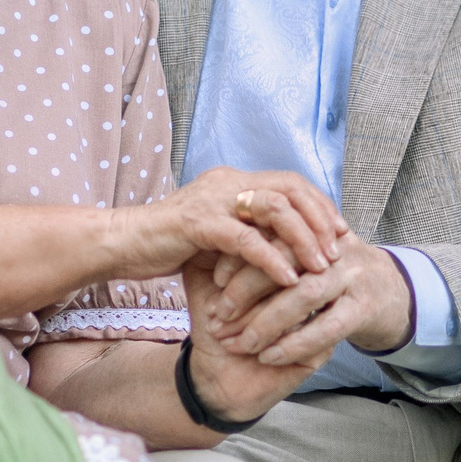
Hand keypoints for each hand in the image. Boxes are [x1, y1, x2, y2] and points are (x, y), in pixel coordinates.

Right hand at [112, 168, 345, 297]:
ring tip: (320, 266)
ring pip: (275, 209)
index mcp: (233, 182)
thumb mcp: (214, 233)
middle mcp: (227, 183)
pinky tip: (289, 279)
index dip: (319, 204)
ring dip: (303, 238)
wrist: (120, 244)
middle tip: (338, 250)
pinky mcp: (198, 224)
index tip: (339, 231)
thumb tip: (282, 245)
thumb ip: (244, 230)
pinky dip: (272, 260)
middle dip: (320, 219)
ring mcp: (213, 200)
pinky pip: (246, 240)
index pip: (290, 182)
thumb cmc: (166, 244)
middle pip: (290, 189)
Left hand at [202, 228, 411, 369]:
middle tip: (219, 314)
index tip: (213, 278)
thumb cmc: (325, 287)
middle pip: (285, 261)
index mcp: (313, 232)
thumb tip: (198, 253)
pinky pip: (326, 328)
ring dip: (265, 321)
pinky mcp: (364, 311)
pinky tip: (267, 356)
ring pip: (304, 295)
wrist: (390, 302)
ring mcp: (352, 278)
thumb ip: (257, 257)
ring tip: (236, 342)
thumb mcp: (289, 269)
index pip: (271, 234)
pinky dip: (293, 343)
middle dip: (247, 289)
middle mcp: (333, 249)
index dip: (240, 255)